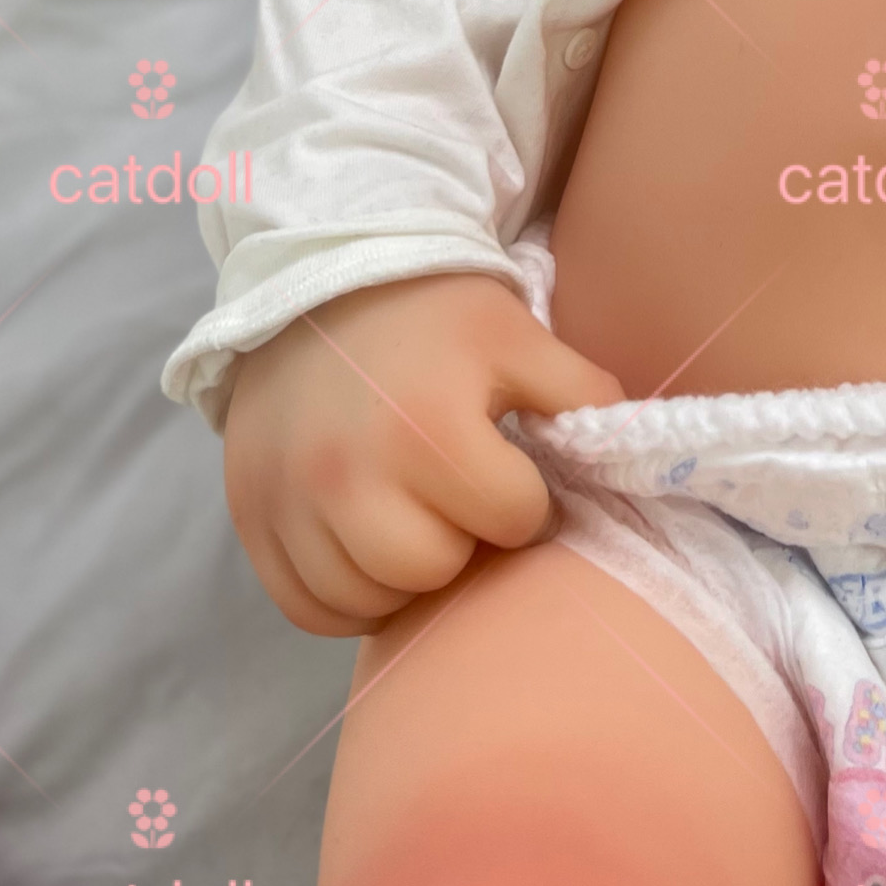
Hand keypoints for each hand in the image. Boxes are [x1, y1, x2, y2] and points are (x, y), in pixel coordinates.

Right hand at [223, 272, 621, 636]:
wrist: (323, 278)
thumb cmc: (436, 313)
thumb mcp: (521, 336)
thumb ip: (584, 396)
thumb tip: (633, 459)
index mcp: (426, 427)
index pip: (511, 522)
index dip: (526, 499)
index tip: (510, 466)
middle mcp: (346, 476)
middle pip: (433, 570)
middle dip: (462, 539)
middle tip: (458, 495)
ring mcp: (289, 503)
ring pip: (369, 599)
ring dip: (404, 572)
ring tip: (414, 514)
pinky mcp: (252, 519)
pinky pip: (309, 607)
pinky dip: (344, 591)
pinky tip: (368, 543)